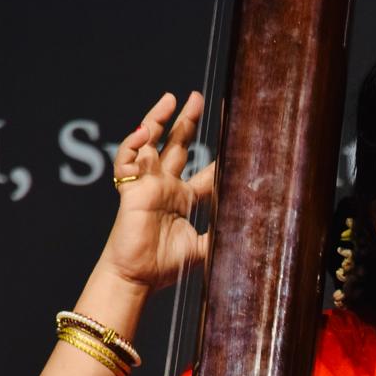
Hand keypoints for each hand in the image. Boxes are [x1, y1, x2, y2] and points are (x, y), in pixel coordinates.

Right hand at [99, 91, 214, 289]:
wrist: (138, 277)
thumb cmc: (164, 266)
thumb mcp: (201, 248)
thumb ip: (220, 235)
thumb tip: (249, 231)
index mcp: (184, 198)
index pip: (205, 170)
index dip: (218, 155)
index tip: (231, 134)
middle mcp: (165, 186)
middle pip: (177, 145)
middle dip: (186, 121)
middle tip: (197, 98)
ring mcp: (146, 184)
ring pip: (150, 143)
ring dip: (158, 119)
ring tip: (170, 99)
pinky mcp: (129, 189)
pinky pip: (126, 160)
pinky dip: (133, 144)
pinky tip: (145, 132)